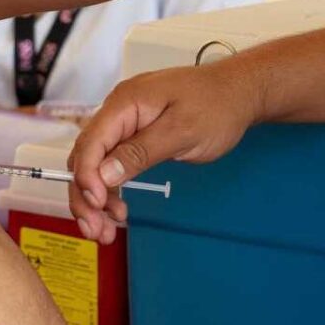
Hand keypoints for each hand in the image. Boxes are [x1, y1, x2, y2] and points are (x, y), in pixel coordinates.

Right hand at [68, 57, 265, 242]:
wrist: (239, 93)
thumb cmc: (216, 106)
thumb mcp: (181, 132)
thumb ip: (140, 152)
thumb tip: (102, 174)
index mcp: (124, 103)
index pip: (91, 142)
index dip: (87, 176)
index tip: (97, 205)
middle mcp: (117, 112)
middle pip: (86, 157)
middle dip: (85, 196)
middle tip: (97, 230)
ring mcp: (125, 125)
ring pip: (96, 165)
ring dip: (95, 199)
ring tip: (105, 231)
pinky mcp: (134, 137)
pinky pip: (112, 164)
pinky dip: (111, 190)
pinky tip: (116, 211)